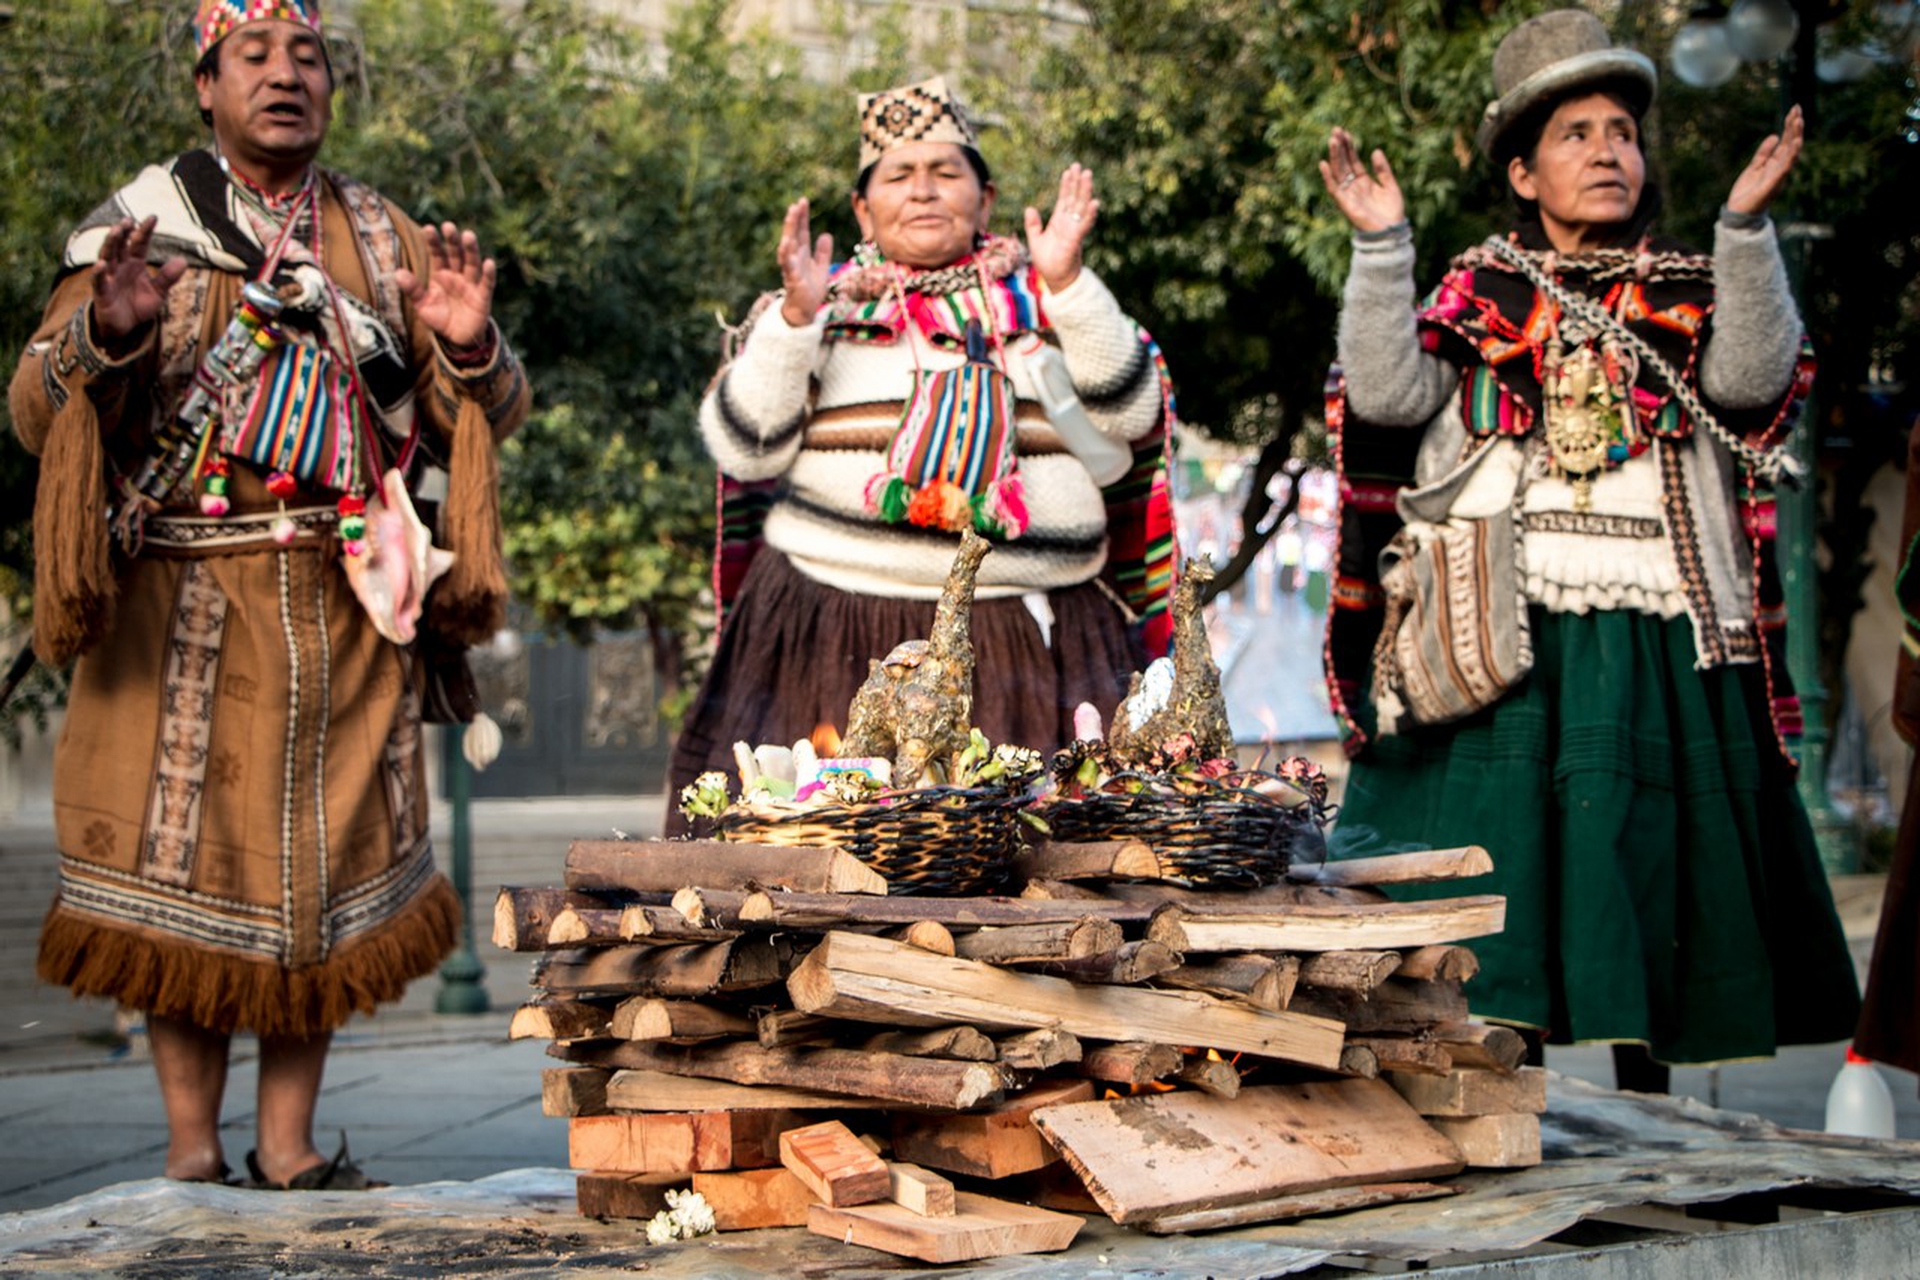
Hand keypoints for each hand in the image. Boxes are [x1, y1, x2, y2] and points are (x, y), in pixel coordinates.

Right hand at [89, 216, 186, 344]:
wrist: (125, 326)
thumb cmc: (139, 305)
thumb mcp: (158, 292)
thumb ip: (168, 277)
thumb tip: (183, 261)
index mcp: (134, 263)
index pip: (139, 243)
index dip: (145, 231)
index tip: (153, 217)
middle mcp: (120, 266)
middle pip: (120, 245)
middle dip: (123, 232)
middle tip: (128, 219)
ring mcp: (109, 277)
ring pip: (108, 256)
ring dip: (111, 243)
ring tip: (116, 230)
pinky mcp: (101, 292)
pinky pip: (98, 280)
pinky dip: (99, 272)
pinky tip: (102, 264)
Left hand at [395, 222, 495, 349]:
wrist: (457, 338)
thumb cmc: (439, 318)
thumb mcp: (422, 305)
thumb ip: (412, 289)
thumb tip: (397, 273)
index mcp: (441, 273)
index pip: (437, 254)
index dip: (434, 242)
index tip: (428, 229)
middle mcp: (457, 275)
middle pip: (456, 254)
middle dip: (452, 240)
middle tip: (448, 226)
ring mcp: (471, 284)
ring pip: (471, 264)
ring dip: (471, 250)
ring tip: (468, 235)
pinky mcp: (483, 297)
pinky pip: (486, 283)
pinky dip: (488, 274)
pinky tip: (488, 262)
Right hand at [777, 199, 832, 327]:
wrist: (805, 310)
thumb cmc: (811, 290)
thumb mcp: (821, 268)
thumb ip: (823, 252)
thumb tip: (826, 234)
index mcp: (802, 253)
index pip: (802, 231)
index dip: (802, 217)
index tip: (803, 201)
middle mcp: (794, 258)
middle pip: (794, 234)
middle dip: (795, 219)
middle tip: (796, 203)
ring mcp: (791, 267)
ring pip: (788, 246)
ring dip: (789, 230)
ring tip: (791, 216)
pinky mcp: (792, 279)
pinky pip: (788, 265)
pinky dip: (786, 255)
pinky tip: (786, 244)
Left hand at [1024, 163, 1097, 292]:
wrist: (1055, 280)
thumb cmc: (1048, 262)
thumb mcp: (1035, 240)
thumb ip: (1033, 225)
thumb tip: (1029, 208)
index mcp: (1059, 222)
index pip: (1064, 199)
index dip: (1066, 185)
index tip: (1069, 171)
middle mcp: (1069, 223)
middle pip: (1074, 198)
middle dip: (1077, 183)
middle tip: (1080, 166)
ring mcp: (1074, 230)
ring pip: (1081, 207)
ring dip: (1085, 192)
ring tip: (1088, 176)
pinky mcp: (1076, 240)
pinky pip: (1084, 225)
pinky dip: (1089, 214)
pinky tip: (1094, 202)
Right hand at [1319, 128, 1405, 233]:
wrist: (1391, 232)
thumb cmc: (1391, 212)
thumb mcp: (1390, 186)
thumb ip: (1383, 170)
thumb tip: (1375, 151)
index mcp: (1363, 181)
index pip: (1353, 160)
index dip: (1349, 146)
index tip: (1345, 132)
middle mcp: (1353, 186)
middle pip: (1343, 163)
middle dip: (1339, 147)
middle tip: (1335, 130)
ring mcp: (1348, 195)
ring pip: (1338, 172)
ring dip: (1334, 156)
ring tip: (1332, 140)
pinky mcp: (1345, 204)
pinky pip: (1334, 189)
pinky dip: (1328, 177)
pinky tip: (1324, 163)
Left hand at [1726, 104, 1802, 217]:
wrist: (1739, 213)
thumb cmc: (1747, 192)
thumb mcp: (1754, 167)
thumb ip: (1764, 153)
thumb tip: (1774, 136)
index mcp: (1775, 164)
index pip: (1786, 141)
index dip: (1790, 126)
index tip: (1794, 110)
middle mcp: (1780, 168)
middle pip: (1791, 144)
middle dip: (1795, 126)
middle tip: (1798, 109)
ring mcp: (1778, 176)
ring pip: (1791, 153)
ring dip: (1796, 137)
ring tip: (1799, 121)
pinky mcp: (1772, 184)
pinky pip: (1784, 168)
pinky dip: (1791, 156)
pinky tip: (1795, 144)